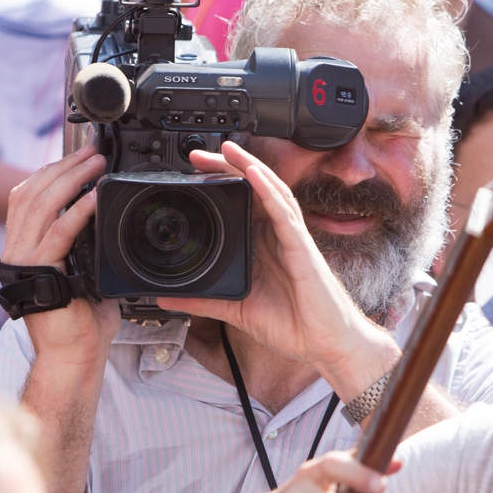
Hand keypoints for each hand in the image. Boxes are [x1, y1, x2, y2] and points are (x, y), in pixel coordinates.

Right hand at [1, 145, 119, 363]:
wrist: (73, 356)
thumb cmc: (81, 321)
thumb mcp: (83, 271)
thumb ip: (86, 245)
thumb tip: (106, 221)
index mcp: (24, 247)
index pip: (26, 196)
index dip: (50, 171)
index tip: (77, 156)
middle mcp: (18, 250)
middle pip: (32, 193)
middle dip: (64, 167)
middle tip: (92, 152)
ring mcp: (26, 260)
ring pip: (41, 206)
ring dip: (70, 180)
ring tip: (95, 165)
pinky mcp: (40, 273)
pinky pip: (57, 233)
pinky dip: (77, 212)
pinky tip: (94, 199)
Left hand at [166, 142, 396, 399]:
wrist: (324, 343)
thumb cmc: (292, 324)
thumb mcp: (237, 310)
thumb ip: (204, 302)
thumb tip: (167, 300)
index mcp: (262, 246)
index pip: (239, 205)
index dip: (217, 185)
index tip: (189, 174)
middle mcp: (276, 236)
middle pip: (253, 189)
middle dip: (227, 167)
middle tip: (196, 154)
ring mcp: (290, 238)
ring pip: (270, 191)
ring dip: (249, 167)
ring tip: (228, 148)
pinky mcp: (302, 246)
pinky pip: (285, 212)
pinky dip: (269, 190)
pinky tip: (254, 174)